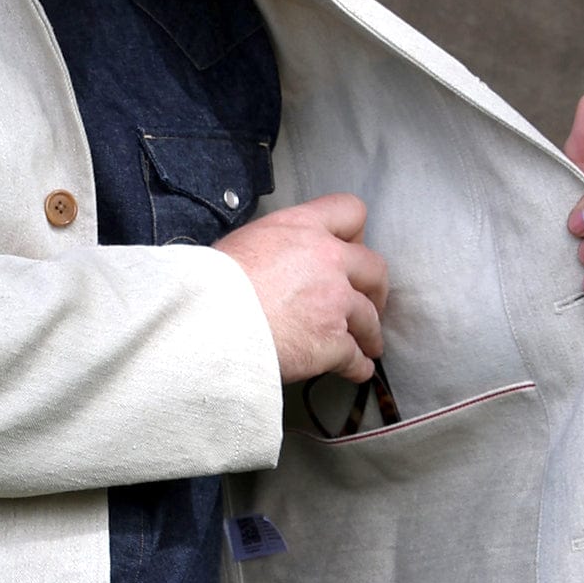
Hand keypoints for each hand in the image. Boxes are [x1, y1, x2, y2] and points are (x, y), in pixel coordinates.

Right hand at [214, 193, 388, 383]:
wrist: (207, 322)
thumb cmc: (211, 284)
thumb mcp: (245, 241)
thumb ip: (277, 245)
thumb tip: (276, 262)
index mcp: (304, 228)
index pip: (350, 212)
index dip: (356, 233)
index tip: (352, 250)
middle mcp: (328, 260)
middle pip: (375, 268)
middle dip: (376, 288)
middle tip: (370, 302)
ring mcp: (335, 303)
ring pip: (370, 318)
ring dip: (370, 333)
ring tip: (367, 345)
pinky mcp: (332, 343)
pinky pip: (356, 357)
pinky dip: (358, 367)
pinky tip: (355, 370)